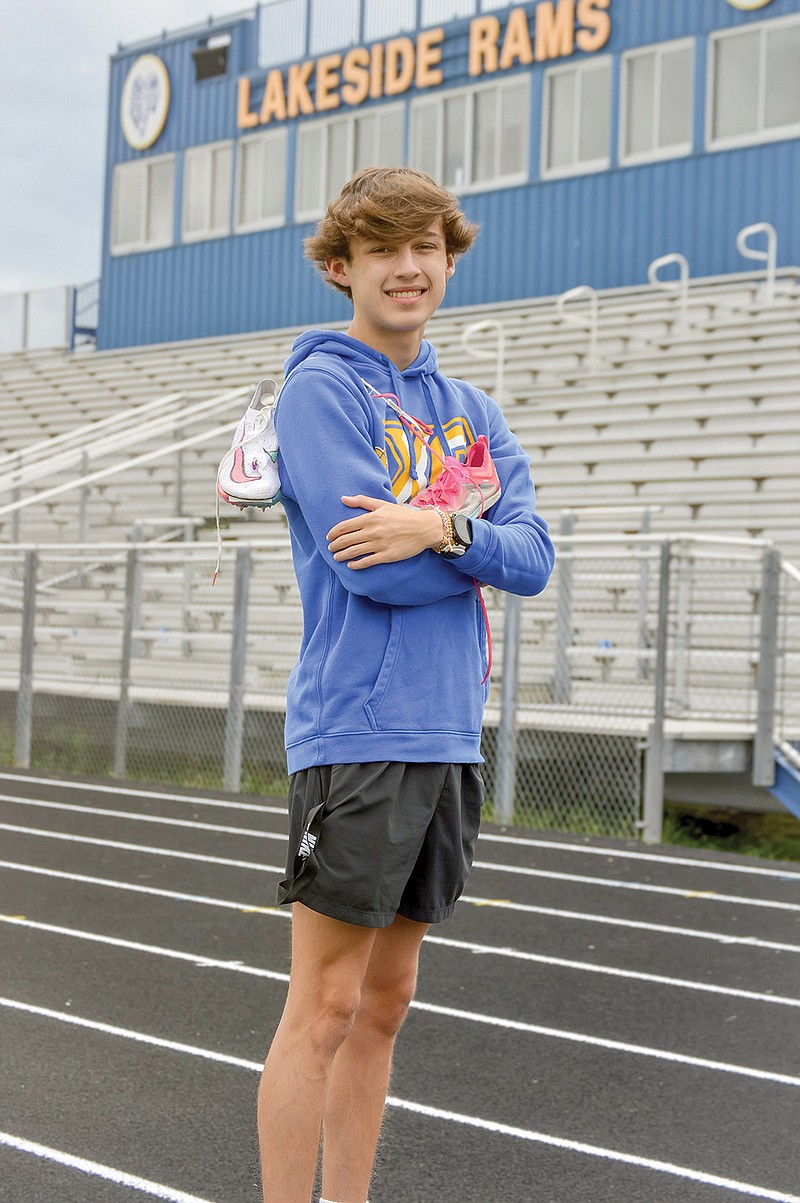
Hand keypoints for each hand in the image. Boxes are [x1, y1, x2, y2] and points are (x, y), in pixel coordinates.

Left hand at [327, 495, 442, 568]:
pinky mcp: (387, 556)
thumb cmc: (404, 515)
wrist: (425, 528)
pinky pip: (367, 562)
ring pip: (354, 552)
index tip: (329, 537)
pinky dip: (356, 565)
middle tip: (331, 548)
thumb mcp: (383, 504)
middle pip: (347, 540)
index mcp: (372, 518)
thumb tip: (343, 498)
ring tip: (337, 557)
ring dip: (342, 555)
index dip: (334, 532)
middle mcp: (374, 531)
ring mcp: (380, 544)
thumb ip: (362, 501)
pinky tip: (350, 565)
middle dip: (335, 545)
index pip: (345, 526)